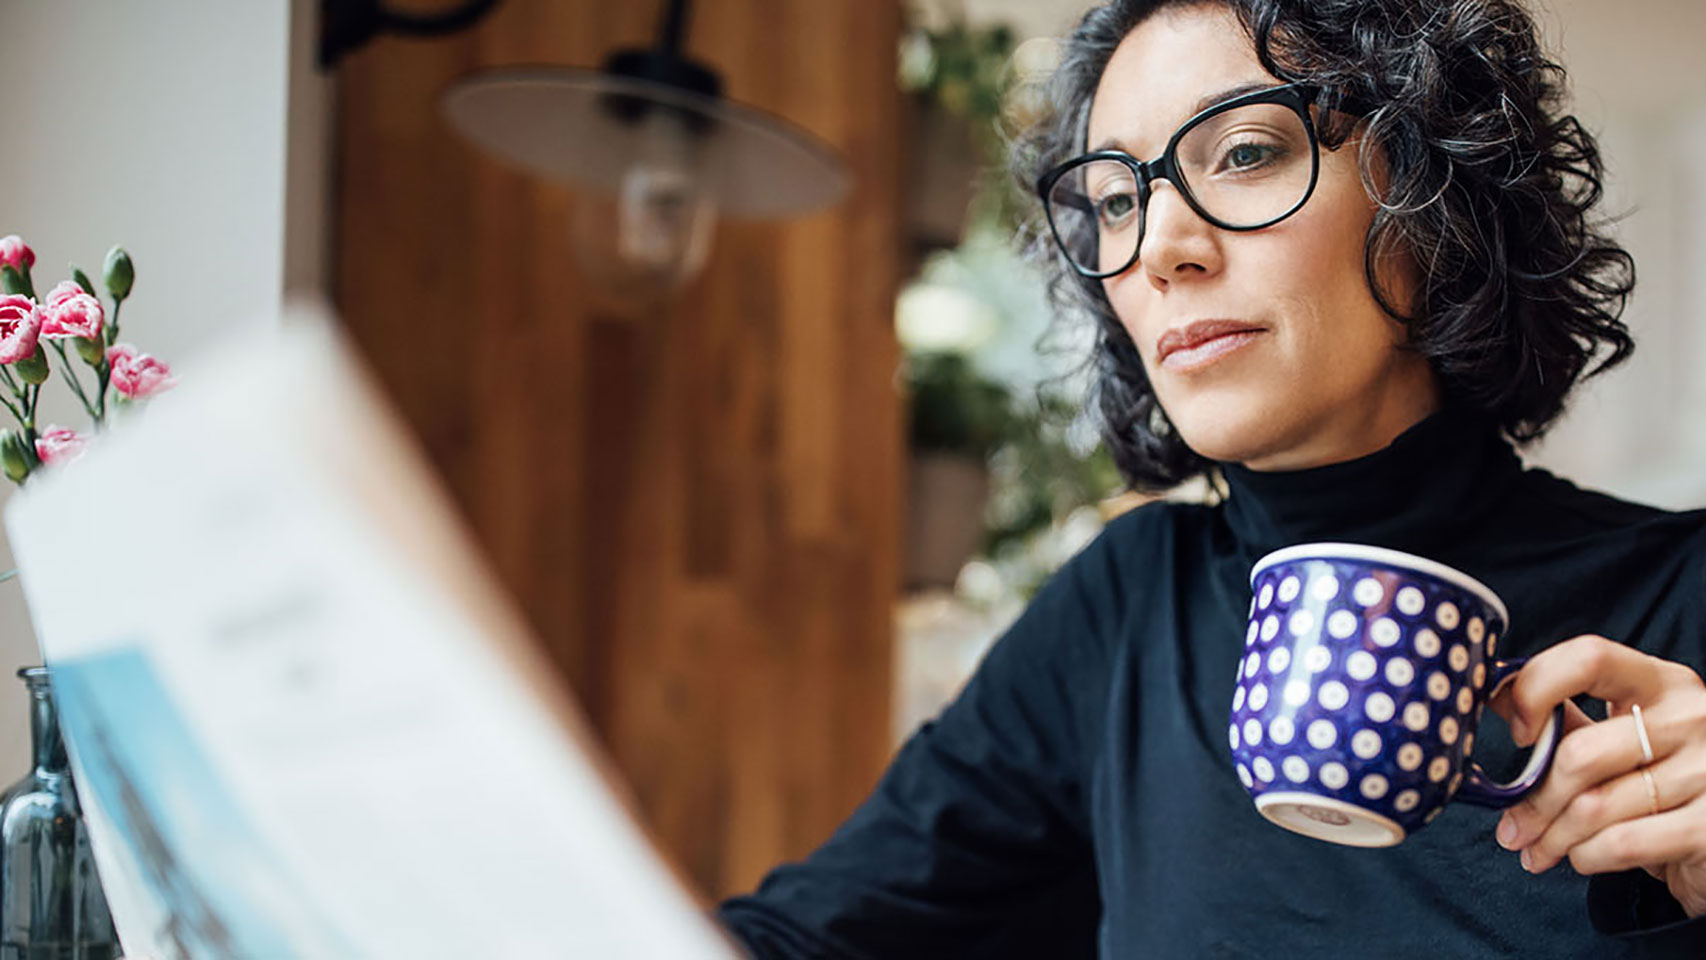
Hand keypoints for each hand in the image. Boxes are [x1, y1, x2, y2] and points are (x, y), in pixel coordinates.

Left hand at [1490, 635, 1705, 916]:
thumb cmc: (1665, 781)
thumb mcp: (1621, 735)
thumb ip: (1564, 714)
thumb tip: (1491, 693)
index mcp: (1662, 682)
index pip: (1588, 658)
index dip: (1537, 689)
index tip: (1517, 730)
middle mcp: (1692, 717)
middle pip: (1580, 754)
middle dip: (1535, 801)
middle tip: (1513, 829)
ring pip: (1595, 807)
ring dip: (1553, 837)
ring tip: (1539, 851)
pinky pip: (1622, 843)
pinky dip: (1587, 857)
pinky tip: (1582, 858)